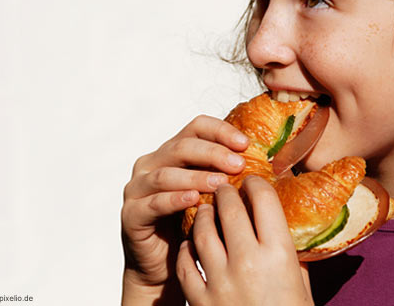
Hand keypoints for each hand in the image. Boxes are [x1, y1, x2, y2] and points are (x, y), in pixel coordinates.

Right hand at [121, 115, 248, 304]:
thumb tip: (261, 163)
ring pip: (166, 173)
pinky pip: (153, 202)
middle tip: (238, 164)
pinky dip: (174, 199)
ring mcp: (137, 188)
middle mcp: (151, 164)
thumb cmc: (191, 226)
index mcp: (171, 152)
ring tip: (220, 183)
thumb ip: (224, 176)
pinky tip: (193, 200)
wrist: (164, 266)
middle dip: (213, 153)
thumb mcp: (210, 196)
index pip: (196, 127)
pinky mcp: (132, 213)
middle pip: (182, 146)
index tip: (245, 144)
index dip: (220, 131)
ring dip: (195, 176)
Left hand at [176, 176, 313, 305]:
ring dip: (203, 214)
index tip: (252, 180)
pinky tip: (193, 243)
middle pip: (228, 208)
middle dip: (225, 191)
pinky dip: (188, 247)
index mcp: (279, 256)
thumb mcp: (301, 285)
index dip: (255, 183)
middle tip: (223, 187)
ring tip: (206, 210)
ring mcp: (220, 281)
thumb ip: (291, 253)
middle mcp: (248, 262)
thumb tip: (282, 226)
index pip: (263, 201)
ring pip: (201, 229)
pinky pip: (185, 261)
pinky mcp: (200, 298)